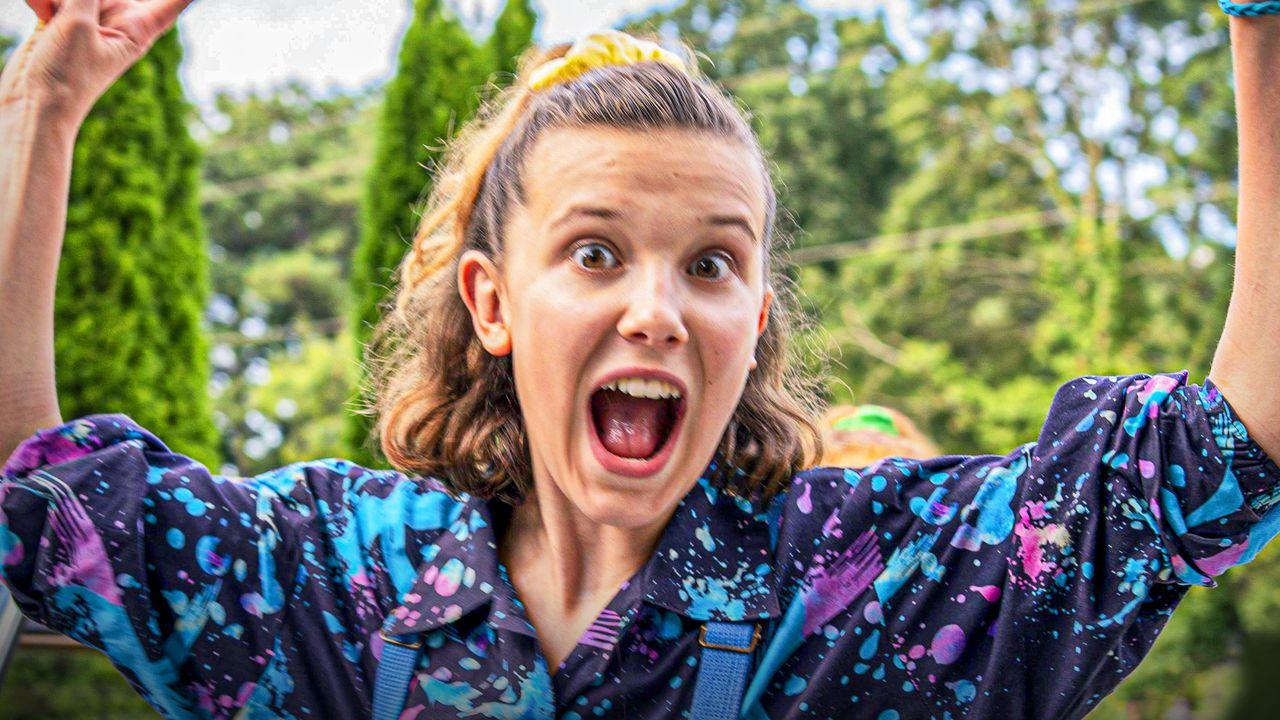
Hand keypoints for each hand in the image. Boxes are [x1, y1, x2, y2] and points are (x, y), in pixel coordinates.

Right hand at [0, 0, 197, 126]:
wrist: (34, 102)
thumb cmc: (66, 75)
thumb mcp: (78, 24)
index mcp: (139, 28)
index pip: (173, 4)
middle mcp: (119, 20)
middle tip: (77, 9)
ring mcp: (91, 18)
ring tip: (50, 17)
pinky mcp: (64, 17)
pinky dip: (43, 0)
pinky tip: (39, 14)